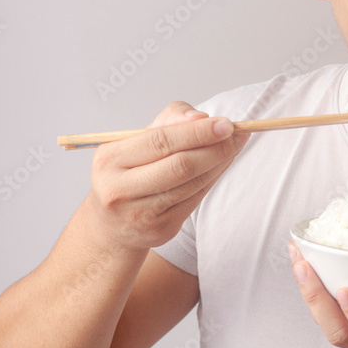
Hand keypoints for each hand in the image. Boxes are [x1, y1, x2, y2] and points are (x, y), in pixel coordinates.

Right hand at [86, 101, 247, 250]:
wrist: (111, 224)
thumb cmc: (128, 172)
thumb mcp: (136, 142)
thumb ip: (168, 121)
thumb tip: (200, 117)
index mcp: (109, 159)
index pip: (161, 141)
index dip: (197, 132)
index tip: (225, 123)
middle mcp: (119, 189)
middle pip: (180, 165)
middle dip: (215, 148)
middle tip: (237, 134)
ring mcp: (140, 214)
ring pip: (192, 183)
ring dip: (220, 163)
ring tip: (234, 146)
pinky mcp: (160, 230)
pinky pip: (195, 199)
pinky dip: (212, 179)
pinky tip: (221, 166)